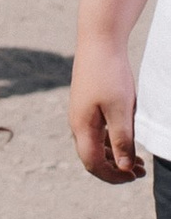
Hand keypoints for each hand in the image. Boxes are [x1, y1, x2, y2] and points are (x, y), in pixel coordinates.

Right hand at [72, 43, 144, 184]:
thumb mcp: (121, 110)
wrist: (98, 41)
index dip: (114, 176)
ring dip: (115, 156)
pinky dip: (111, 141)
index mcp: (82, 127)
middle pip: (92, 157)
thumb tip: (124, 167)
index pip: (93, 164)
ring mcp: (81, 113)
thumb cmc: (109, 74)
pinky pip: (96, 131)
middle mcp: (77, 123)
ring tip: (139, 159)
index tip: (135, 177)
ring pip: (95, 145)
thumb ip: (122, 140)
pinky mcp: (86, 104)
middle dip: (116, 169)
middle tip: (141, 171)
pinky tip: (127, 137)